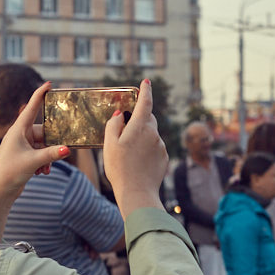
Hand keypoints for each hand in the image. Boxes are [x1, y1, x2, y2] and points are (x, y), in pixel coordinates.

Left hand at [0, 82, 68, 237]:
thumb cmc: (9, 172)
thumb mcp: (33, 161)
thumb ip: (52, 153)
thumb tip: (68, 149)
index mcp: (18, 129)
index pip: (31, 107)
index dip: (40, 95)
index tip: (48, 83)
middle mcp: (20, 135)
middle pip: (44, 132)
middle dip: (52, 144)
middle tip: (60, 152)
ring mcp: (22, 146)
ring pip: (44, 145)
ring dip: (48, 156)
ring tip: (44, 168)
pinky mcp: (24, 157)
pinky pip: (41, 154)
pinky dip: (44, 162)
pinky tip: (42, 172)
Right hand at [103, 80, 167, 217]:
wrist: (138, 193)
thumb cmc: (119, 169)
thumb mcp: (109, 145)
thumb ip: (114, 125)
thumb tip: (121, 114)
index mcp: (140, 127)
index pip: (145, 103)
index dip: (145, 90)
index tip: (146, 82)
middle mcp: (154, 134)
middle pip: (148, 119)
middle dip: (139, 120)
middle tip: (126, 131)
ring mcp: (161, 146)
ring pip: (151, 135)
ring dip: (141, 138)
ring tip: (128, 155)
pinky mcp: (164, 158)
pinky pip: (155, 147)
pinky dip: (147, 150)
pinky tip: (137, 163)